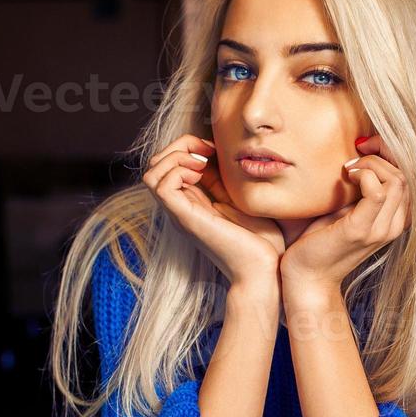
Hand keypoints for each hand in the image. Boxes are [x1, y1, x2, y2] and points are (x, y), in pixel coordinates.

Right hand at [143, 133, 284, 292]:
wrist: (264, 270)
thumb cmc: (260, 241)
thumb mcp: (241, 199)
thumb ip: (225, 179)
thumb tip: (218, 152)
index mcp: (194, 203)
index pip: (170, 166)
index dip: (188, 146)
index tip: (215, 148)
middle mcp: (182, 208)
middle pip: (155, 166)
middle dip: (178, 146)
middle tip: (206, 152)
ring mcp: (181, 214)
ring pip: (151, 173)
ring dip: (175, 157)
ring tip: (201, 163)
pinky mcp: (186, 219)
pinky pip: (160, 185)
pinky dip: (177, 170)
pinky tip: (200, 174)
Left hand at [280, 133, 412, 291]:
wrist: (306, 277)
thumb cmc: (321, 241)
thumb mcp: (347, 209)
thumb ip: (361, 189)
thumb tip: (363, 153)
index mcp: (394, 221)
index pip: (409, 178)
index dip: (391, 156)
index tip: (365, 149)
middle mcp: (393, 227)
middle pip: (405, 176)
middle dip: (380, 155)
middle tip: (353, 158)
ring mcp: (379, 231)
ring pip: (396, 180)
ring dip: (371, 165)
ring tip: (348, 169)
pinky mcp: (360, 231)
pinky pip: (377, 192)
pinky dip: (363, 175)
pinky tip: (347, 177)